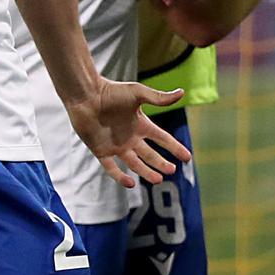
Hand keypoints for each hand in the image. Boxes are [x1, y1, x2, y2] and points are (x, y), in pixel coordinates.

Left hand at [64, 79, 189, 188]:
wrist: (86, 95)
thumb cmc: (112, 91)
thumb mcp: (138, 93)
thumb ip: (159, 98)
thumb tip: (182, 92)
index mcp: (141, 124)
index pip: (162, 139)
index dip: (175, 147)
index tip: (187, 157)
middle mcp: (130, 137)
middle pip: (150, 154)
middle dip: (161, 163)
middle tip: (172, 171)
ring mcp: (116, 146)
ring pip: (135, 164)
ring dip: (146, 172)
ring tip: (158, 180)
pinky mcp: (101, 151)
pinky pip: (112, 168)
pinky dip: (120, 177)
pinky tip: (131, 183)